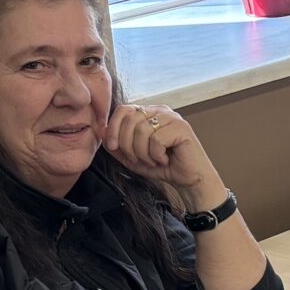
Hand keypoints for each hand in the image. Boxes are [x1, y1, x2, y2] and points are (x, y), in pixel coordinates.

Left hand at [105, 102, 223, 203]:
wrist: (189, 180)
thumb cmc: (163, 167)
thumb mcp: (133, 158)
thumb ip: (116, 145)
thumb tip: (100, 130)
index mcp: (149, 113)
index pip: (123, 109)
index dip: (113, 128)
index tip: (112, 146)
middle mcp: (160, 111)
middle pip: (130, 120)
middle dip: (127, 145)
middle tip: (138, 159)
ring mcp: (172, 118)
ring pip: (142, 130)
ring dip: (143, 153)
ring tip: (153, 161)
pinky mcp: (182, 128)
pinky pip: (156, 140)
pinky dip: (156, 155)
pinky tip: (164, 159)